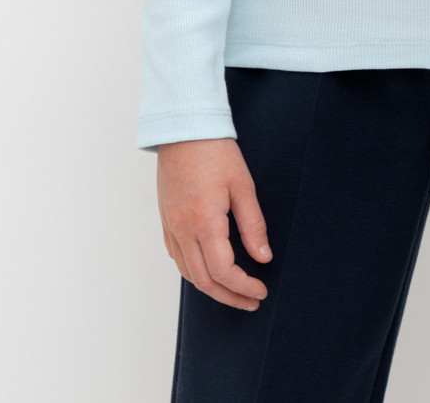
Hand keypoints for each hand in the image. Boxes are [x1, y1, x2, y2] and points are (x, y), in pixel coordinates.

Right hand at [157, 137, 272, 310]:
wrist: (184, 128)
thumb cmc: (215, 151)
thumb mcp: (243, 186)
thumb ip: (253, 225)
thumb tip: (263, 257)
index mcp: (204, 222)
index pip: (224, 271)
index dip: (244, 287)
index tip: (261, 290)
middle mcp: (182, 229)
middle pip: (204, 280)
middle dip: (229, 296)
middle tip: (250, 301)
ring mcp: (170, 226)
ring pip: (187, 273)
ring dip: (210, 288)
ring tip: (233, 292)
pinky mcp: (165, 220)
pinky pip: (177, 257)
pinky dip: (194, 272)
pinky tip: (209, 270)